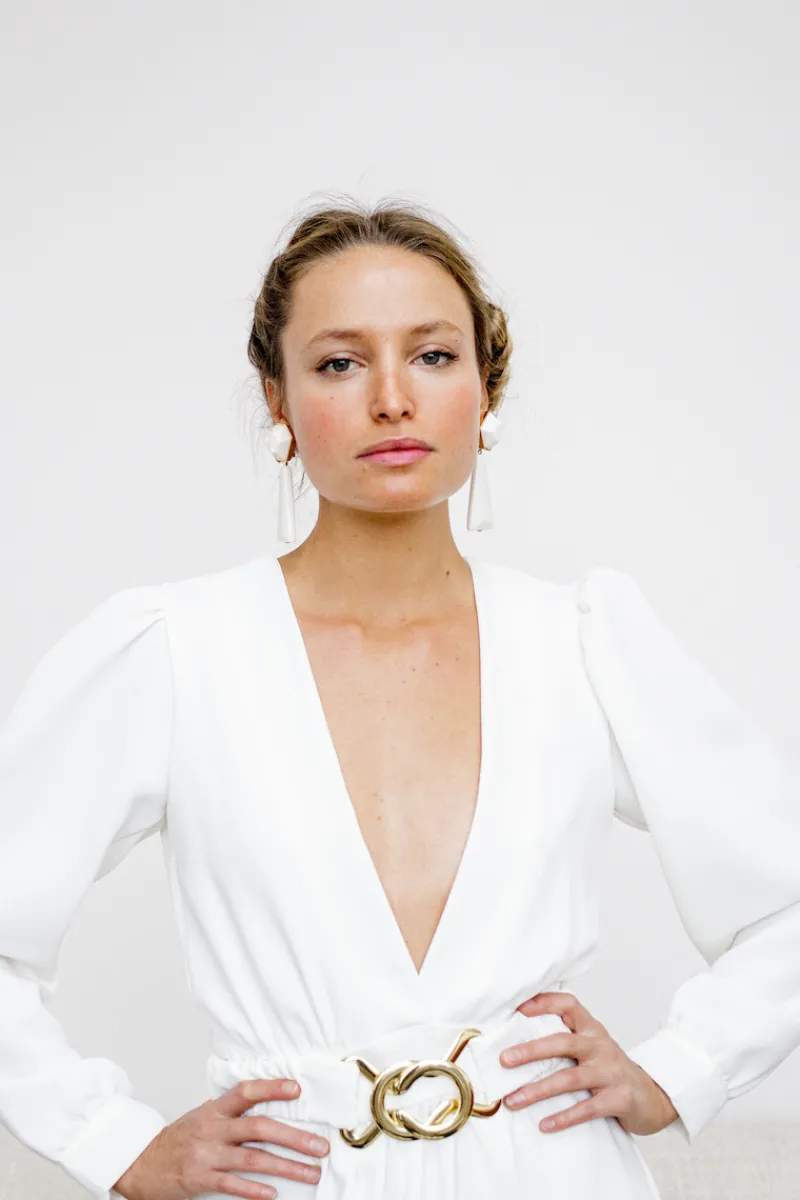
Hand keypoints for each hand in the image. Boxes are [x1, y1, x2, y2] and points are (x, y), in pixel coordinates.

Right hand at [113, 1078, 329, 1199]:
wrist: (142, 1163)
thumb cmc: (180, 1138)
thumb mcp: (204, 1116)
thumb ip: (233, 1112)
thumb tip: (271, 1106)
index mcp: (215, 1110)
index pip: (246, 1092)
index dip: (272, 1088)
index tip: (297, 1089)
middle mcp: (213, 1129)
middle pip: (259, 1128)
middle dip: (294, 1137)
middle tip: (320, 1146)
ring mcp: (207, 1155)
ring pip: (254, 1160)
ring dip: (287, 1167)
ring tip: (311, 1173)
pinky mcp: (201, 1180)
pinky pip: (233, 1185)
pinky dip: (254, 1190)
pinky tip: (274, 1193)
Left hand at [498, 991, 679, 1135]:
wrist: (654, 1096)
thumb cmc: (611, 1070)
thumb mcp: (592, 1047)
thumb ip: (565, 1040)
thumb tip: (516, 1043)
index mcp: (592, 1029)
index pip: (569, 1004)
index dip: (544, 1002)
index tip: (518, 1008)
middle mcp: (601, 1046)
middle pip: (563, 1042)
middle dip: (531, 1051)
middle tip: (504, 1060)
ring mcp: (611, 1071)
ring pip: (570, 1078)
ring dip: (538, 1090)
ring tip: (513, 1101)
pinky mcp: (619, 1098)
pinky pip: (587, 1108)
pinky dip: (564, 1117)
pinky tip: (544, 1125)